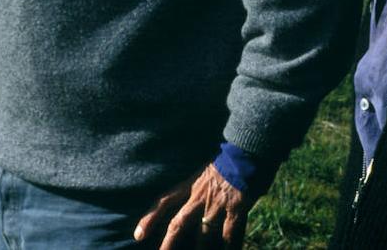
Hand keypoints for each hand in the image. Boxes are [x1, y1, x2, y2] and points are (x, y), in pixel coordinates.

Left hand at [134, 164, 251, 249]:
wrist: (248, 147)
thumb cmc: (231, 155)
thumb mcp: (208, 168)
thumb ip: (202, 185)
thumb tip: (200, 196)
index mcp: (191, 184)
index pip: (165, 202)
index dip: (150, 219)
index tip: (138, 235)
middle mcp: (200, 196)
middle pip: (178, 225)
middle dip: (168, 245)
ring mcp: (217, 205)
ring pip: (202, 237)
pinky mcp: (236, 210)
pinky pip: (230, 237)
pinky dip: (228, 249)